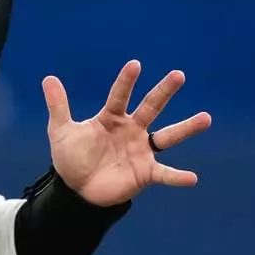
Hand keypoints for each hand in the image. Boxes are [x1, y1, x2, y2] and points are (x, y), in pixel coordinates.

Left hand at [42, 60, 211, 206]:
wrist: (76, 190)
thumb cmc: (71, 158)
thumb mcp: (61, 131)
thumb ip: (58, 105)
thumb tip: (48, 77)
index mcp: (111, 118)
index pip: (119, 96)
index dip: (126, 81)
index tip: (135, 65)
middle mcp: (131, 130)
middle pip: (151, 107)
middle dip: (164, 91)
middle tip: (179, 74)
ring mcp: (141, 151)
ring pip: (168, 136)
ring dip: (186, 128)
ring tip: (206, 118)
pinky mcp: (145, 172)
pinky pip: (164, 174)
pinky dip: (177, 177)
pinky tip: (192, 178)